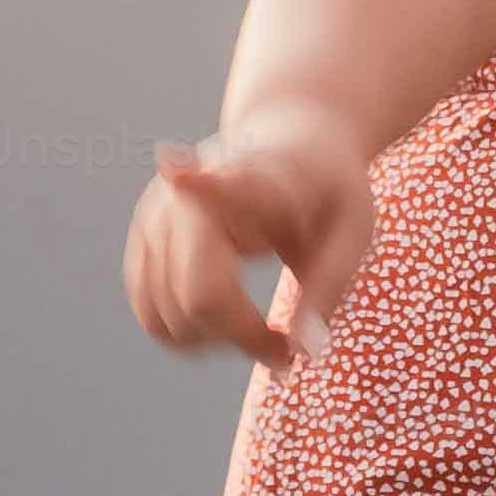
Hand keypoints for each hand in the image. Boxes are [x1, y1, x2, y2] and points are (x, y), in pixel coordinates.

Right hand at [122, 102, 374, 366]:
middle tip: (286, 346)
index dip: (195, 182)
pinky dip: (187, 336)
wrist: (292, 144)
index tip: (172, 163)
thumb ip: (330, 285)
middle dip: (242, 336)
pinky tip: (227, 323)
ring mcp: (156, 215)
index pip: (221, 188)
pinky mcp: (142, 239)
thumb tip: (305, 351)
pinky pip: (151, 314)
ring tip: (261, 330)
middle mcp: (190, 193)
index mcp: (253, 178)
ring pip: (166, 317)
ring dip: (214, 343)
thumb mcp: (353, 231)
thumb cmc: (326, 192)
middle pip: (198, 297)